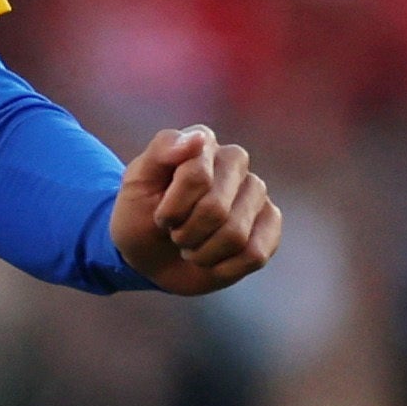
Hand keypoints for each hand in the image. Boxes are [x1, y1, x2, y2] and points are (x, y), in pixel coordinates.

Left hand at [115, 127, 279, 294]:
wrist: (149, 255)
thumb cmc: (141, 215)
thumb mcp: (136, 182)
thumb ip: (163, 150)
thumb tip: (199, 138)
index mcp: (203, 143)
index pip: (197, 177)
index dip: (172, 209)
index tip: (160, 216)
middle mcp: (236, 162)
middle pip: (216, 209)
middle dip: (185, 233)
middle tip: (175, 233)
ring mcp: (256, 193)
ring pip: (235, 235)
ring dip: (202, 253)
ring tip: (191, 246)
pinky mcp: (270, 224)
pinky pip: (255, 254)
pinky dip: (223, 267)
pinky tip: (212, 259)